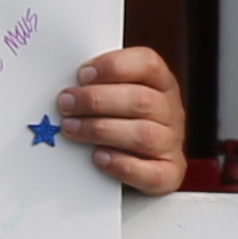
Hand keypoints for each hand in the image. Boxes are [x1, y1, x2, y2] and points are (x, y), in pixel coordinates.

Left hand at [51, 42, 186, 196]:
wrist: (137, 168)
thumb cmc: (120, 121)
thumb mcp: (115, 95)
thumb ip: (98, 85)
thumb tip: (70, 85)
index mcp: (160, 83)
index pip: (148, 64)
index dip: (114, 66)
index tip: (82, 74)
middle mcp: (171, 111)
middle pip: (141, 100)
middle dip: (96, 100)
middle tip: (66, 103)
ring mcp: (171, 144)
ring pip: (143, 135)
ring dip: (100, 130)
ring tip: (71, 128)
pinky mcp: (169, 174)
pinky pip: (150, 172)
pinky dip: (121, 165)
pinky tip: (98, 157)